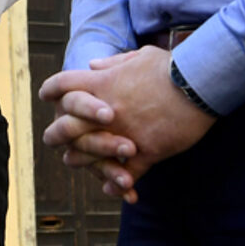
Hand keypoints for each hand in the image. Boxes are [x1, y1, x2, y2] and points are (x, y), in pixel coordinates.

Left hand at [39, 48, 214, 201]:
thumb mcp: (139, 56)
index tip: (45, 95)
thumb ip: (112, 63)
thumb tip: (91, 65)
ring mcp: (125, 134)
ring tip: (72, 162)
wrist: (199, 84)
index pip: (63, 85)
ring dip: (81, 160)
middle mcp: (106, 110)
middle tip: (51, 139)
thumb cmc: (171, 67)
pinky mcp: (146, 152)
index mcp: (102, 84)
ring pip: (91, 155)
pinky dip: (118, 182)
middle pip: (66, 126)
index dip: (51, 89)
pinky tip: (113, 189)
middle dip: (56, 134)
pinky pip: (126, 172)